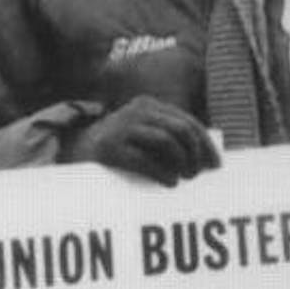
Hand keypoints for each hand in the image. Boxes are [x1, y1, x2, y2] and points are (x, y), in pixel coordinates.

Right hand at [66, 95, 219, 186]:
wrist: (74, 152)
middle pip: (180, 129)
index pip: (187, 121)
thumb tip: (206, 159)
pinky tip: (170, 183)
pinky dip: (163, 172)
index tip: (216, 165)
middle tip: (198, 174)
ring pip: (167, 140)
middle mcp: (136, 111)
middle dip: (195, 153)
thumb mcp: (143, 135)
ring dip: (182, 162)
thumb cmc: (119, 149)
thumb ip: (168, 137)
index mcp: (148, 105)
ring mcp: (122, 127)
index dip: (205, 144)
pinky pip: (145, 159)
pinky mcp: (110, 147)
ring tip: (185, 178)